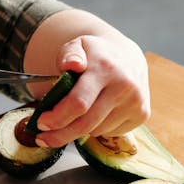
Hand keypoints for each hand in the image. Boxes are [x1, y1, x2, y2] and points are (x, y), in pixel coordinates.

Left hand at [34, 32, 150, 148]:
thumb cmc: (96, 54)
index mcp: (105, 68)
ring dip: (78, 130)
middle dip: (61, 134)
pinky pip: (110, 133)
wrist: (128, 56)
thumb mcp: (78, 45)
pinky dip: (96, 129)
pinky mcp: (142, 115)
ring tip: (71, 118)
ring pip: (97, 130)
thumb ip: (69, 54)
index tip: (41, 122)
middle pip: (87, 123)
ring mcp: (136, 102)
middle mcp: (124, 87)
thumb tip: (71, 65)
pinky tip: (94, 115)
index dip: (57, 118)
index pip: (79, 103)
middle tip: (44, 137)